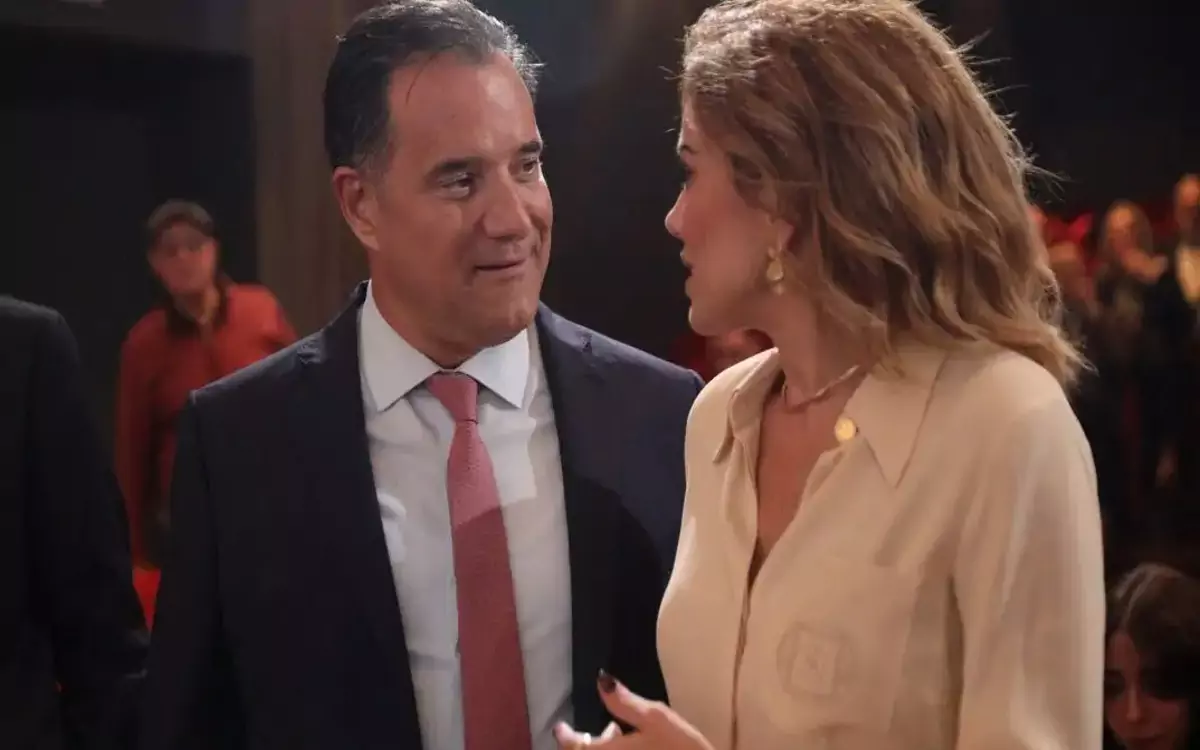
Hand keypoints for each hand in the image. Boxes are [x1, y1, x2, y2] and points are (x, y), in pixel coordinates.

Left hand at [552, 671, 714, 749]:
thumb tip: (601, 680)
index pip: (575, 749)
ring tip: (620, 735)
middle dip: (587, 744)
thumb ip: (624, 701)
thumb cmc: (681, 749)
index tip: (560, 727)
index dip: (566, 737)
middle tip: (608, 728)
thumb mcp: (656, 718)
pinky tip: (635, 748)